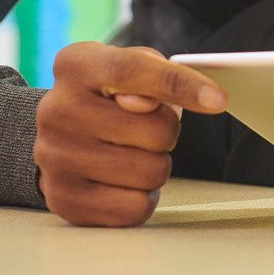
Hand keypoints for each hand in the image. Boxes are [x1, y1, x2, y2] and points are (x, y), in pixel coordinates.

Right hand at [34, 42, 226, 226]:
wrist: (63, 131)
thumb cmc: (113, 92)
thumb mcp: (134, 65)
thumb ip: (154, 73)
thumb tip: (146, 104)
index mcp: (76, 65)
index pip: (134, 71)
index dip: (180, 85)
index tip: (220, 100)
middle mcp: (56, 109)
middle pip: (156, 130)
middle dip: (169, 132)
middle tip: (148, 128)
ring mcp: (53, 157)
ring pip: (150, 173)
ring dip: (157, 165)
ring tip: (134, 153)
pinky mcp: (62, 199)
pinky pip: (133, 209)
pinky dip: (143, 199)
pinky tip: (125, 182)